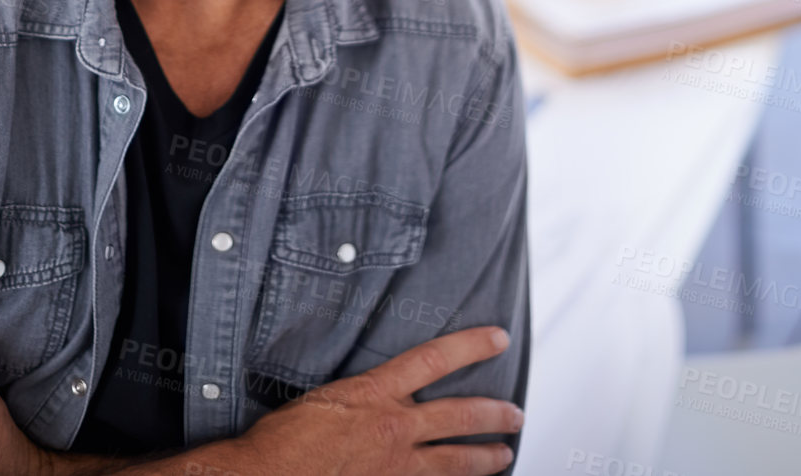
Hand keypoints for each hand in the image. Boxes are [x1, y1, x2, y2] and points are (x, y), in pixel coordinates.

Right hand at [229, 325, 521, 475]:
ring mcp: (395, 467)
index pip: (433, 359)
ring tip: (505, 454)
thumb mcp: (324, 396)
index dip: (470, 346)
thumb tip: (374, 392)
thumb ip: (358, 394)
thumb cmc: (286, 438)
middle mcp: (394, 429)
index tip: (497, 338)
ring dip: (484, 458)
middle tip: (515, 412)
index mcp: (375, 394)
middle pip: (458, 416)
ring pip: (454, 462)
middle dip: (492, 413)